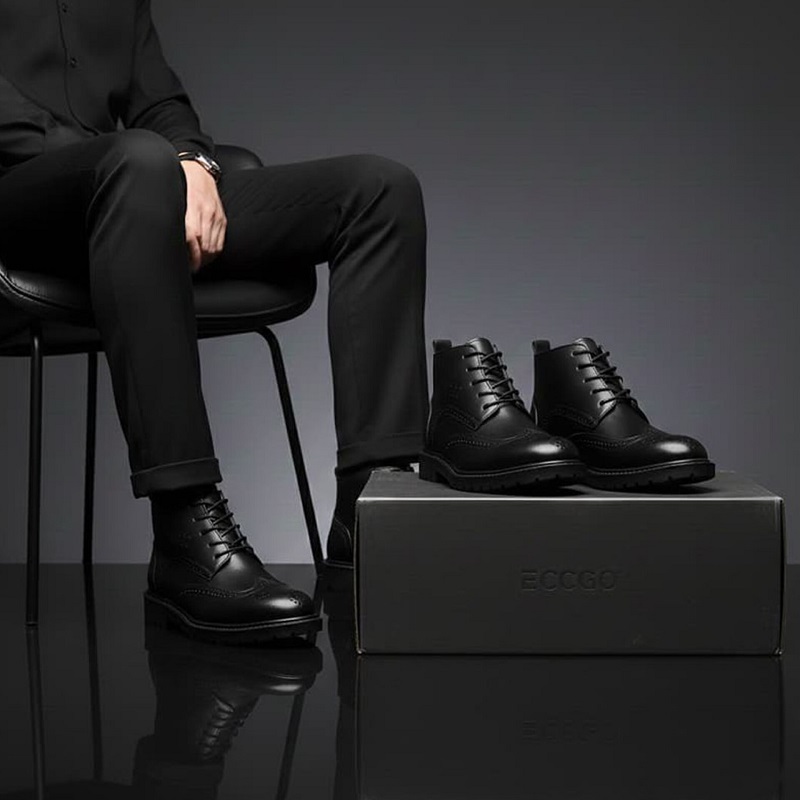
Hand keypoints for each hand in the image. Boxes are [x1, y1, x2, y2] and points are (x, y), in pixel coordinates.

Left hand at [180, 159, 226, 273]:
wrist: (199, 168)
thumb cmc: (182, 181)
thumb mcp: (173, 197)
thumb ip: (174, 216)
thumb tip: (169, 238)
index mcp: (193, 207)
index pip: (193, 237)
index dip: (190, 254)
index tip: (186, 264)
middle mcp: (207, 213)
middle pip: (205, 246)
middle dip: (197, 261)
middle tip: (189, 267)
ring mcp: (216, 216)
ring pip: (214, 247)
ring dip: (205, 259)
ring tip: (196, 264)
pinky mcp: (222, 219)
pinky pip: (220, 242)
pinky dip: (213, 253)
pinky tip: (205, 255)